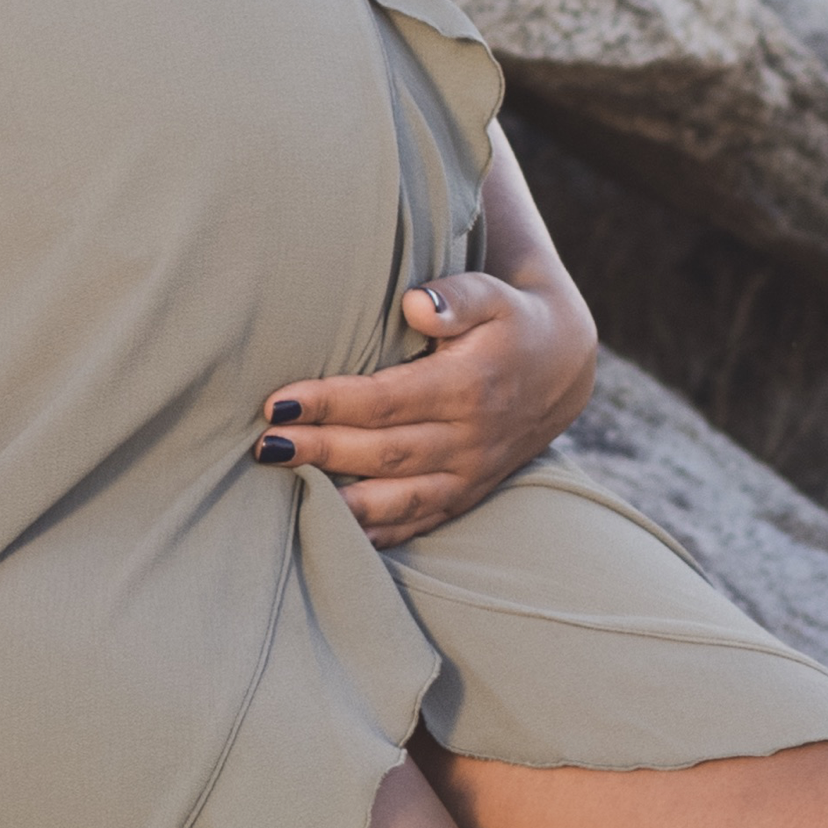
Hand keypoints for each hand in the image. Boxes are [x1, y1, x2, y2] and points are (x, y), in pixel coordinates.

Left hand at [259, 260, 598, 545]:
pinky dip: (376, 533)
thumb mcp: (493, 294)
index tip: (277, 402)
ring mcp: (469, 475)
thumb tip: (414, 304)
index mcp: (469, 386)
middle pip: (382, 452)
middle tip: (264, 446)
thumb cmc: (510, 322)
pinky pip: (418, 523)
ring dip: (338, 500)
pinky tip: (332, 531)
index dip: (329, 403)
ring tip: (284, 490)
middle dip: (319, 450)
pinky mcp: (467, 495)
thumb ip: (455, 297)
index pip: (386, 400)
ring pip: (397, 498)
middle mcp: (469, 439)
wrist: (562, 367)